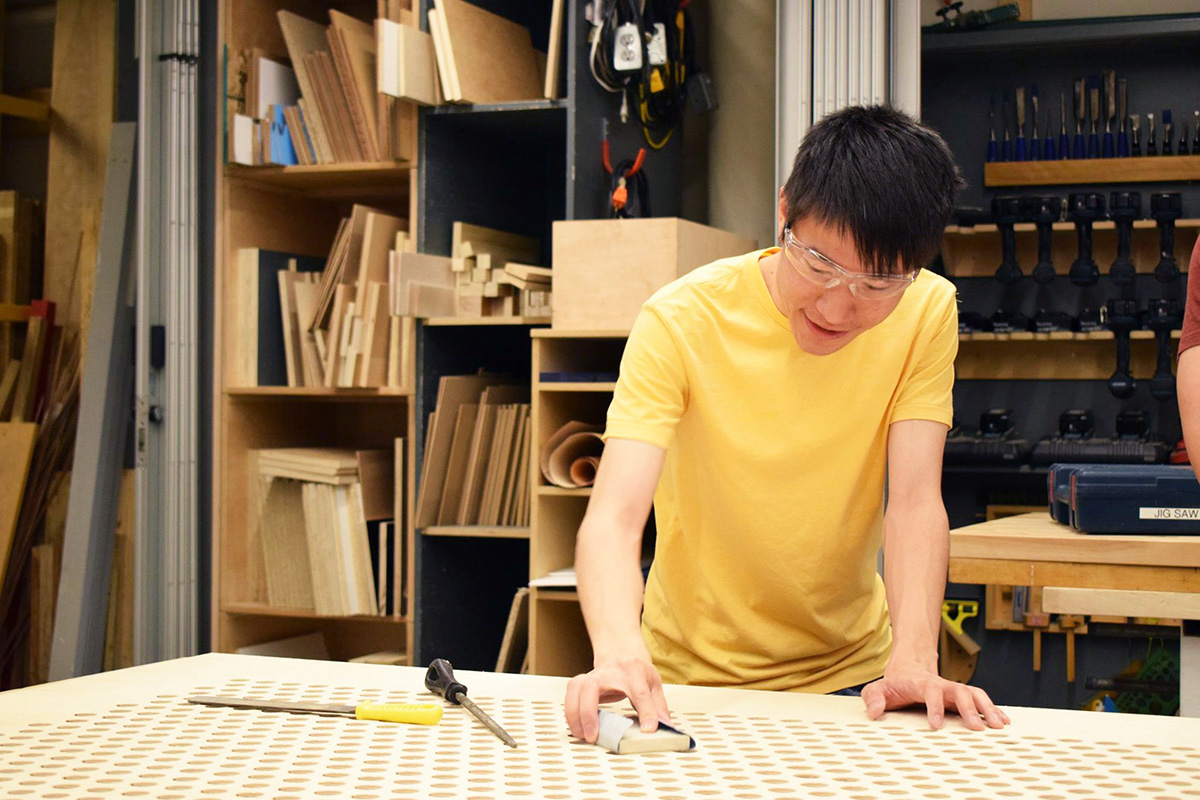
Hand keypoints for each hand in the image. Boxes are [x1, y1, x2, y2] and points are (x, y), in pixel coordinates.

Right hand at [564, 651, 671, 742]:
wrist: (621, 650)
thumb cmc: (636, 668)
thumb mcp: (653, 683)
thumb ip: (658, 706)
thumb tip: (666, 727)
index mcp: (634, 672)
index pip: (640, 693)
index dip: (646, 712)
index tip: (648, 729)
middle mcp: (610, 672)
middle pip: (592, 688)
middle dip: (589, 713)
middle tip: (593, 736)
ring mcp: (593, 675)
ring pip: (576, 690)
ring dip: (574, 714)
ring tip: (582, 734)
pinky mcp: (582, 681)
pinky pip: (570, 694)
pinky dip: (570, 712)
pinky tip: (576, 725)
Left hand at [860, 665, 1010, 730]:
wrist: (910, 667)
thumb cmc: (895, 683)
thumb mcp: (878, 688)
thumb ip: (873, 697)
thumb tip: (873, 712)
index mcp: (922, 684)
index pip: (931, 692)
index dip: (935, 707)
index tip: (936, 725)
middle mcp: (942, 685)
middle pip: (959, 692)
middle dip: (969, 709)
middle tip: (978, 728)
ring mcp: (954, 690)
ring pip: (975, 694)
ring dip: (988, 708)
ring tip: (999, 726)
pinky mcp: (963, 696)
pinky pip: (982, 700)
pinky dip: (994, 709)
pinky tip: (1005, 721)